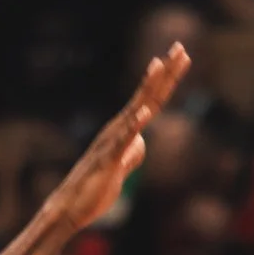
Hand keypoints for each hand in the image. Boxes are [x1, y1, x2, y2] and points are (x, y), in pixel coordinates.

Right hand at [45, 48, 191, 235]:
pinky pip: (122, 140)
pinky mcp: (108, 159)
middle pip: (147, 95)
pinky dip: (133, 126)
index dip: (168, 78)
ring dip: (147, 87)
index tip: (182, 56)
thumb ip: (132, 151)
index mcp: (125, 129)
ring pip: (134, 109)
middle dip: (165, 72)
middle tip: (179, 47)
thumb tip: (141, 142)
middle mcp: (118, 128)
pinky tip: (144, 113)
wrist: (70, 208)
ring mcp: (113, 141)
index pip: (152, 99)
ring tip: (159, 64)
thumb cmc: (95, 188)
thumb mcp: (121, 166)